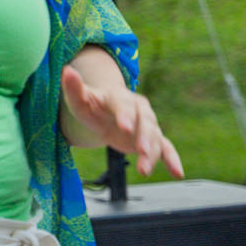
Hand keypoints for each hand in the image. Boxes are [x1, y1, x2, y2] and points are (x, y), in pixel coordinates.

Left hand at [61, 64, 183, 177]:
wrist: (107, 111)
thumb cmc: (92, 105)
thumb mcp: (80, 99)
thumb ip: (74, 87)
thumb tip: (67, 71)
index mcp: (121, 98)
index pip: (124, 105)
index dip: (125, 115)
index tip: (125, 127)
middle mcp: (140, 109)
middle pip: (146, 122)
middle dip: (144, 136)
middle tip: (141, 151)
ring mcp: (148, 125)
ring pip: (155, 138)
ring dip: (152, 154)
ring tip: (144, 171)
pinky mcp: (152, 139)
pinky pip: (166, 148)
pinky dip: (172, 160)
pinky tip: (178, 173)